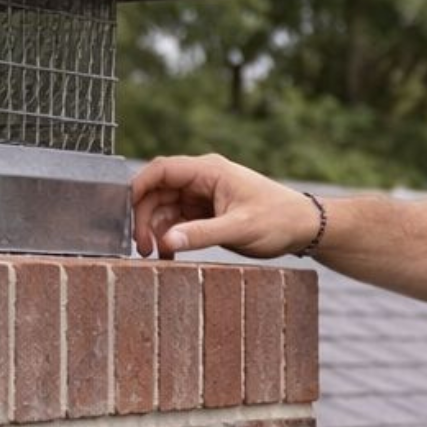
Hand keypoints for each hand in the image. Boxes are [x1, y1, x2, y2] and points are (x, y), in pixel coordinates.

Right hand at [130, 154, 320, 259]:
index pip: (162, 170)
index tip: (123, 211)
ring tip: (155, 256)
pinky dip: (171, 237)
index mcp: (209, 171)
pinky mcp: (208, 214)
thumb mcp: (238, 229)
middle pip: (158, 192)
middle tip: (142, 248)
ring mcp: (204, 197)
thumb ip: (201, 234)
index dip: (138, 187)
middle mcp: (203, 180)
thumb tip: (164, 242)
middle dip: (145, 217)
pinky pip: (179, 222)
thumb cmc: (277, 220)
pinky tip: (169, 256)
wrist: (303, 228)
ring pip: (166, 209)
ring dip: (156, 230)